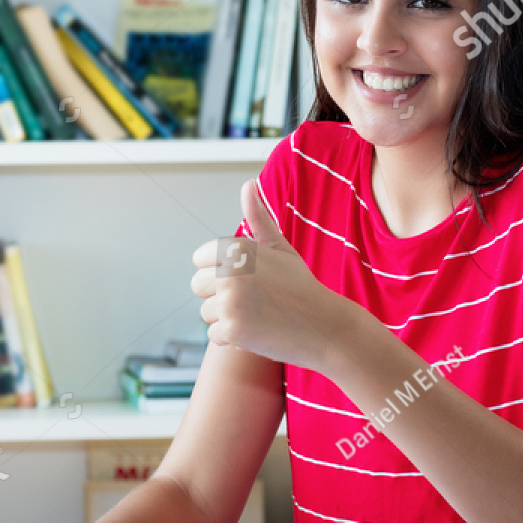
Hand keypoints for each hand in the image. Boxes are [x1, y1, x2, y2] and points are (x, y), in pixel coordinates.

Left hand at [191, 179, 353, 369]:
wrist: (324, 326)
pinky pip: (214, 335)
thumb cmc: (300, 286)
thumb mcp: (280, 248)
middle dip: (221, 296)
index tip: (249, 278)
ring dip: (228, 318)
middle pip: (198, 286)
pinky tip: (259, 331)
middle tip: (255, 300)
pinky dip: (234, 338)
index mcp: (236, 247)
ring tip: (259, 315)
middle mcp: (230, 270)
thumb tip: (248, 184)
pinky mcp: (232, 329)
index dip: (222, 272)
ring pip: (206, 312)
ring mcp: (230, 300)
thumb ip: (258, 218)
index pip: (200, 260)